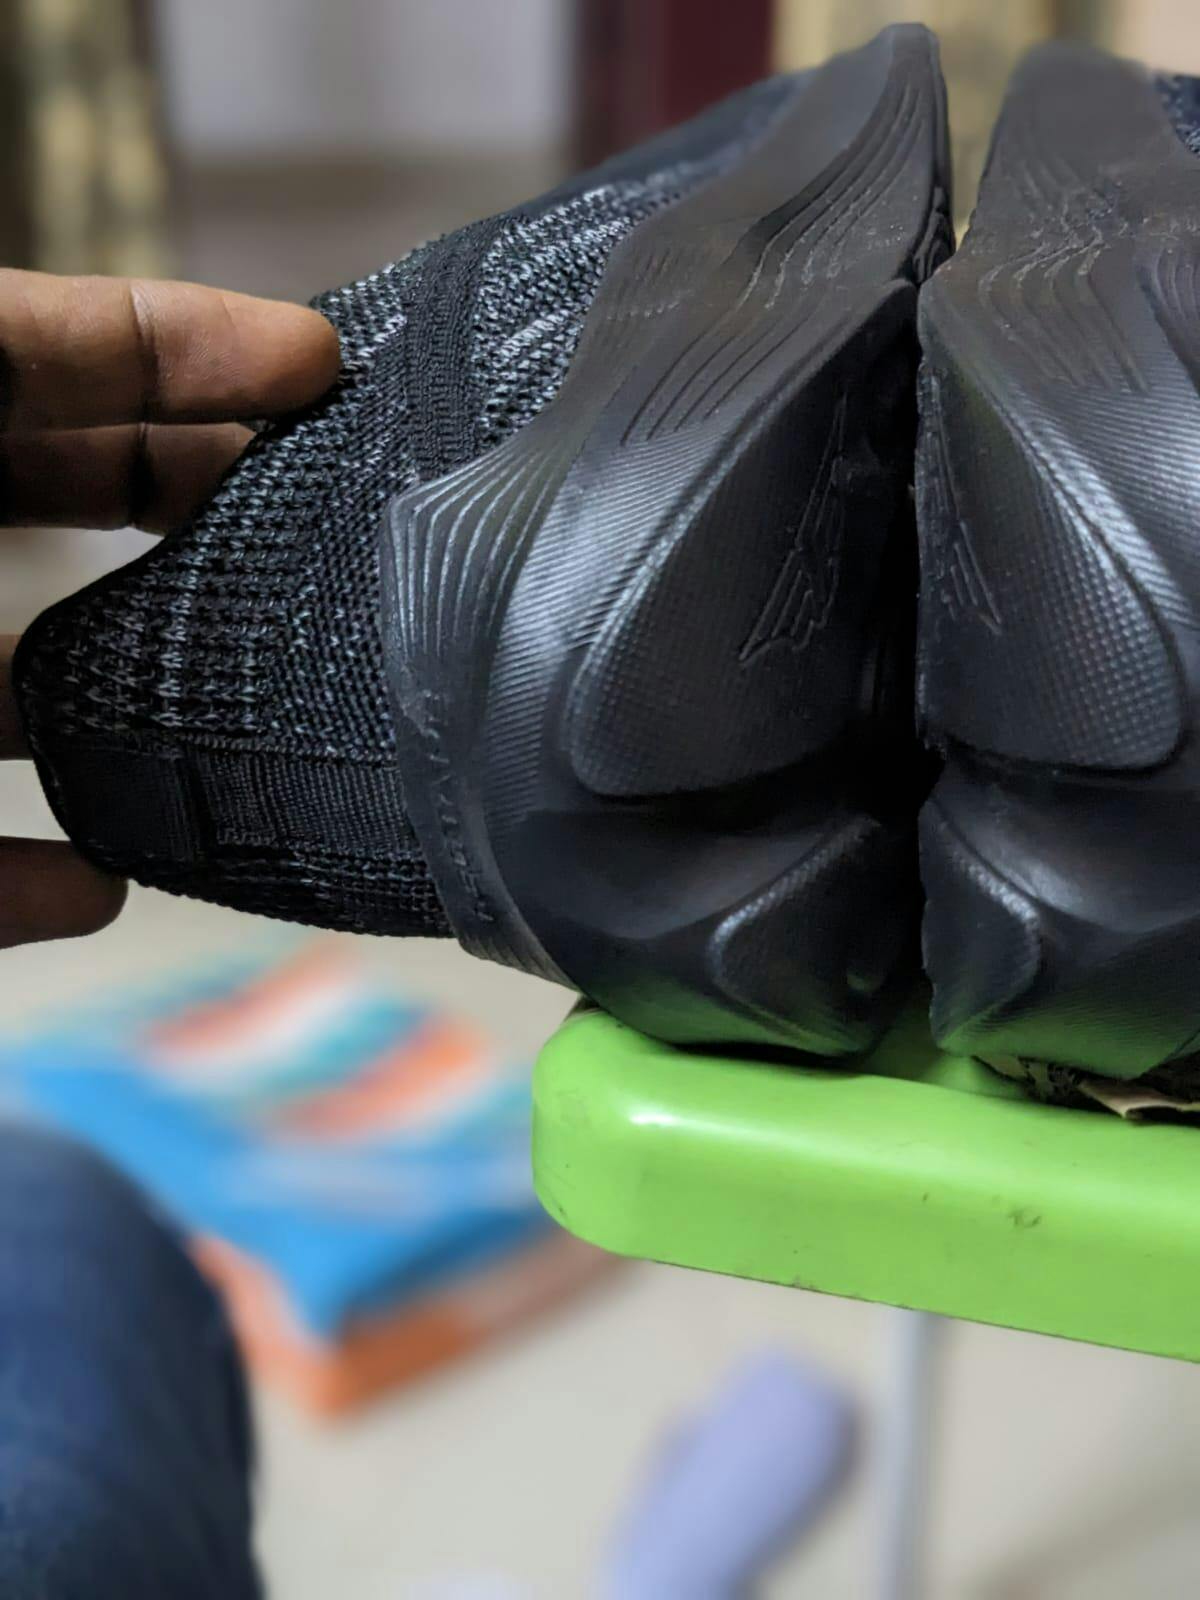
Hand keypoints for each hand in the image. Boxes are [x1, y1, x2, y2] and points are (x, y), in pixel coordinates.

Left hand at [0, 269, 339, 948]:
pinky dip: (21, 883)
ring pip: (5, 696)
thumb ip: (17, 358)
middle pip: (39, 502)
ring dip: (121, 707)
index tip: (322, 361)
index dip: (182, 343)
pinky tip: (97, 884)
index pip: (34, 353)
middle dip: (182, 502)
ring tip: (254, 713)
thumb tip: (274, 350)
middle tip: (321, 515)